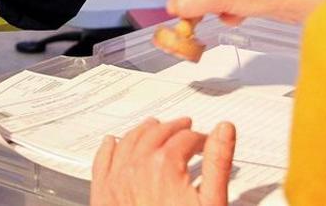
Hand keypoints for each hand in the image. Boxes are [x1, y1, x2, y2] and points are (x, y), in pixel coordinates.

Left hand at [90, 118, 235, 205]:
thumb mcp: (211, 203)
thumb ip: (218, 162)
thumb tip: (224, 131)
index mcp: (165, 166)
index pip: (184, 138)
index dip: (197, 137)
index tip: (204, 142)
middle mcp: (137, 168)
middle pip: (156, 134)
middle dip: (173, 128)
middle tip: (184, 128)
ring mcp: (117, 180)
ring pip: (128, 142)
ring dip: (143, 131)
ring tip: (154, 127)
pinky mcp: (102, 195)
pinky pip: (101, 162)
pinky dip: (107, 148)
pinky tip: (111, 143)